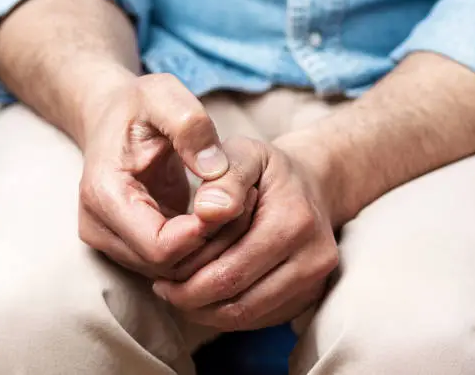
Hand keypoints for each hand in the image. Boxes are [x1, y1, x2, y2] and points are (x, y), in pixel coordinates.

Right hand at [0, 0, 254, 278]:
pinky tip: (218, 215)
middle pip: (167, 266)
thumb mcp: (164, 96)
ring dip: (209, 248)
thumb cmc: (138, 106)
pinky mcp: (127, 246)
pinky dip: (199, 248)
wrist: (110, 118)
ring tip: (235, 206)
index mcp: (104, 195)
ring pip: (172, 272)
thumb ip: (190, 126)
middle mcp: (99, 228)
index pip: (159, 247)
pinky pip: (171, 265)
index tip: (236, 199)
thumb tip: (215, 171)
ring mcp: (110, 242)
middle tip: (246, 203)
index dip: (203, 234)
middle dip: (211, 243)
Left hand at [152, 137, 338, 329]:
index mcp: (294, 222)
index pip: (229, 272)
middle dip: (192, 301)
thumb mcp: (244, 154)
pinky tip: (207, 294)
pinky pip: (261, 319)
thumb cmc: (266, 170)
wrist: (310, 184)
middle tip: (163, 289)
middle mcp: (313, 258)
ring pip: (248, 316)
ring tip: (179, 294)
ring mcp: (315, 282)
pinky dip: (228, 312)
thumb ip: (225, 179)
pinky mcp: (310, 296)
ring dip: (207, 312)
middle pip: (238, 302)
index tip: (159, 274)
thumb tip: (206, 213)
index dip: (187, 281)